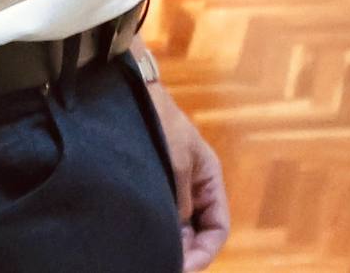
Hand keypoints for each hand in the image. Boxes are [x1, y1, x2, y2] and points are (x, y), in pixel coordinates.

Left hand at [146, 68, 229, 269]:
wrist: (130, 93)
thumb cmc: (158, 122)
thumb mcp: (175, 161)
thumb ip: (179, 201)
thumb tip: (177, 237)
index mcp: (208, 180)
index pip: (218, 229)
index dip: (204, 253)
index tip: (182, 267)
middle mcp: (193, 190)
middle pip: (196, 235)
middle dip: (183, 253)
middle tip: (157, 263)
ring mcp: (171, 190)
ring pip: (177, 230)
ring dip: (166, 245)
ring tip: (145, 254)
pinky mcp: (151, 188)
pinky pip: (159, 219)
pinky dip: (153, 233)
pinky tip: (136, 238)